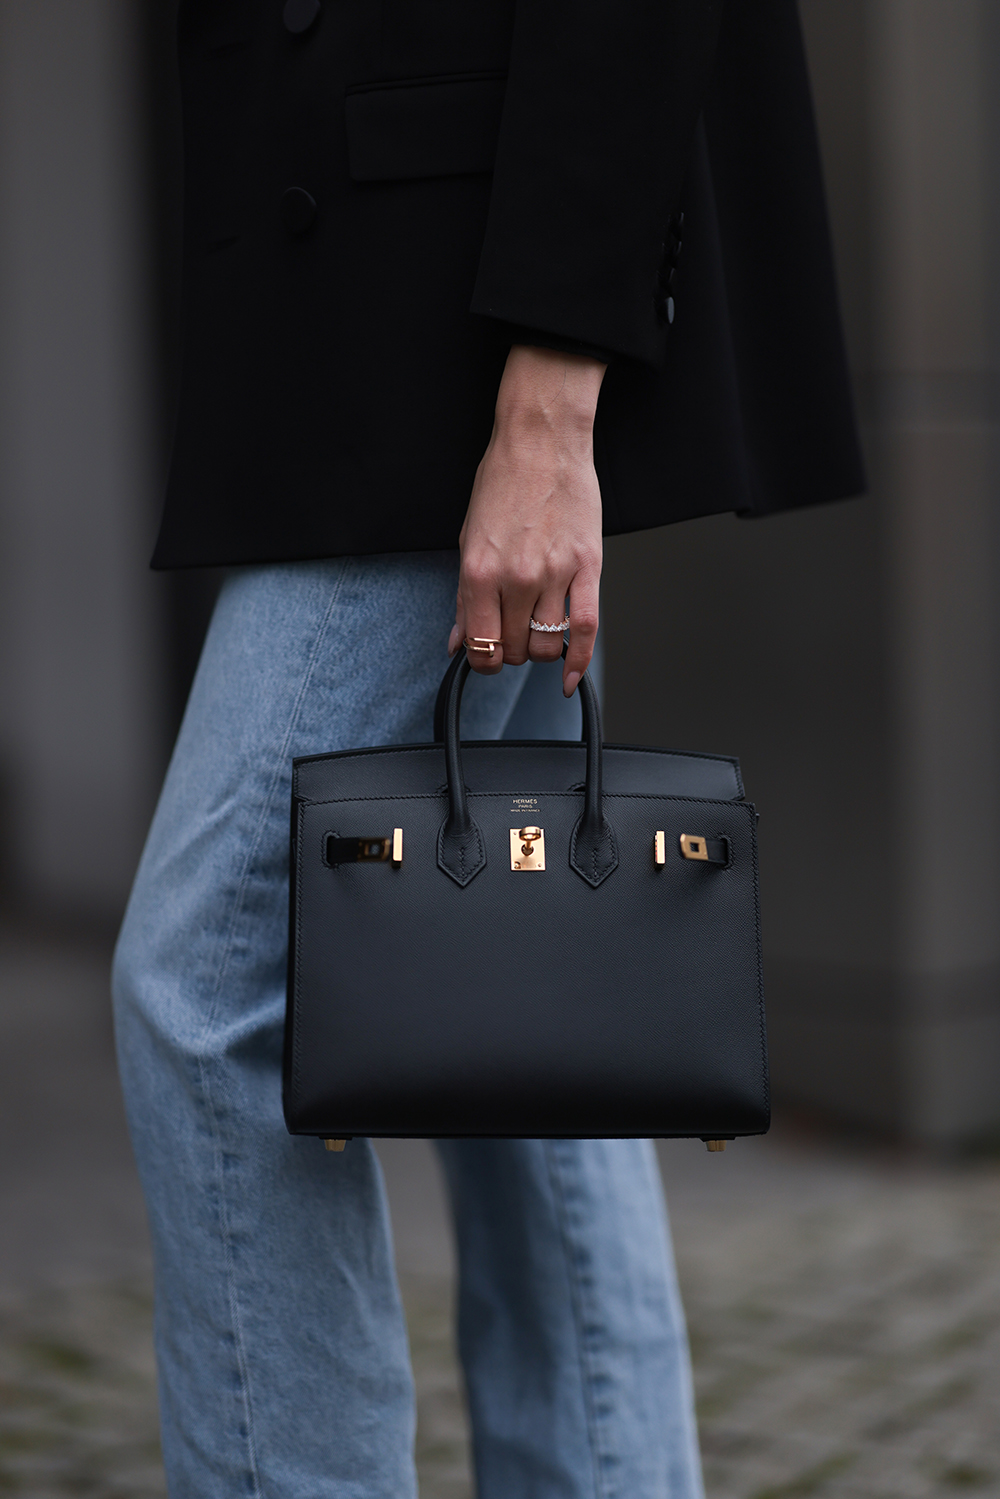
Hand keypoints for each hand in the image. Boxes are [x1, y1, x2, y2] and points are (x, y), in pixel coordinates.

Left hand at [448, 344, 605, 696]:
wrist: (542, 441)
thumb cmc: (503, 482)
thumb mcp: (468, 539)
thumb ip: (464, 597)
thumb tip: (458, 641)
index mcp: (479, 571)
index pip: (479, 645)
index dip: (481, 661)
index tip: (485, 658)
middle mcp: (516, 577)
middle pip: (513, 649)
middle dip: (509, 652)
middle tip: (510, 636)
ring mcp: (554, 574)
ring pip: (545, 645)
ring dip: (538, 652)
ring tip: (536, 635)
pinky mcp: (588, 568)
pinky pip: (585, 630)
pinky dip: (578, 662)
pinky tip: (570, 678)